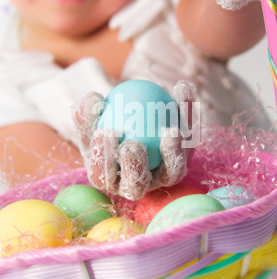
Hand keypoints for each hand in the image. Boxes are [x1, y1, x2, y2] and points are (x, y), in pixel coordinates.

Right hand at [72, 81, 197, 200]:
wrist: (130, 118)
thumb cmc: (103, 119)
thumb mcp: (91, 117)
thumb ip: (87, 110)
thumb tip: (93, 100)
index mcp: (109, 179)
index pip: (103, 176)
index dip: (103, 159)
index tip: (105, 132)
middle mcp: (137, 185)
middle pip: (136, 186)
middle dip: (134, 168)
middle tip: (132, 144)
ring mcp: (164, 177)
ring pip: (172, 173)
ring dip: (172, 154)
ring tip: (170, 132)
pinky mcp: (185, 159)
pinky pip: (188, 141)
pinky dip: (186, 117)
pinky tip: (182, 92)